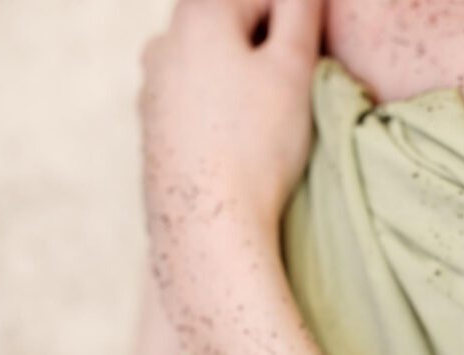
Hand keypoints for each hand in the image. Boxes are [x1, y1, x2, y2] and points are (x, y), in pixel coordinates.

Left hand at [141, 0, 321, 222]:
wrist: (207, 224)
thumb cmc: (256, 143)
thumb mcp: (293, 65)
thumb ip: (301, 11)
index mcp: (198, 14)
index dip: (298, 30)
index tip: (311, 68)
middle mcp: (163, 42)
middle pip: (235, 29)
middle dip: (269, 54)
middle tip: (293, 98)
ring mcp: (152, 86)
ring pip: (216, 66)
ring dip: (246, 82)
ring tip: (268, 126)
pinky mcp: (153, 127)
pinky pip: (198, 101)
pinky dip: (223, 112)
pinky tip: (241, 145)